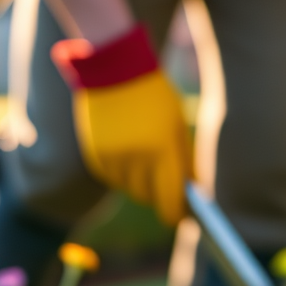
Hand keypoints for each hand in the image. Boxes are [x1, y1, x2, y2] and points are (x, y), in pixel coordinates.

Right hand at [52, 26, 191, 225]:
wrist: (114, 69)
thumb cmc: (154, 96)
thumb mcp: (177, 124)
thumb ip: (184, 160)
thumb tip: (190, 191)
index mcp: (162, 149)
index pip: (170, 200)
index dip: (176, 213)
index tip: (182, 216)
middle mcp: (136, 157)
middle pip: (148, 197)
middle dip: (158, 195)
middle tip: (167, 188)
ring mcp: (113, 158)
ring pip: (129, 188)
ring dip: (140, 182)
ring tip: (145, 157)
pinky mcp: (95, 155)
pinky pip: (112, 177)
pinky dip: (122, 172)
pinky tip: (127, 150)